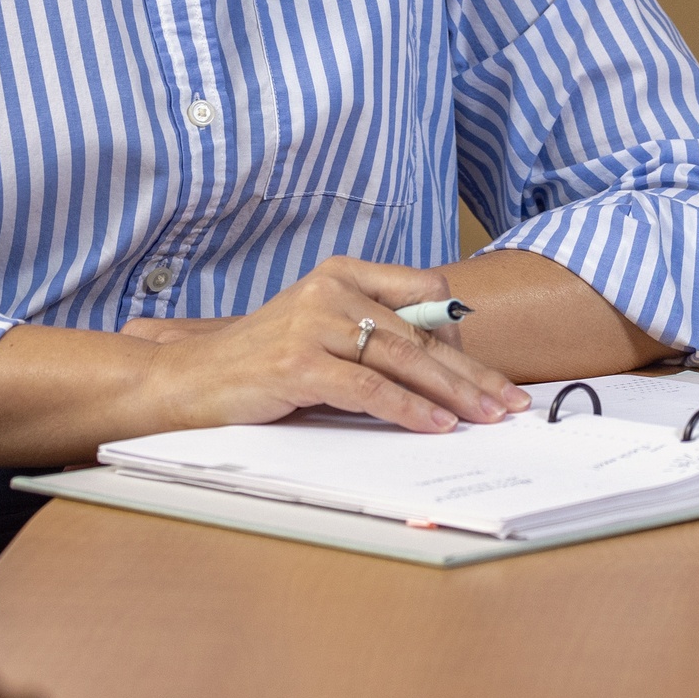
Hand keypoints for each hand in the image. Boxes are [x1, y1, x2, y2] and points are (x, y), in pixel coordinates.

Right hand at [122, 255, 527, 436]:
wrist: (189, 381)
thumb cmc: (259, 364)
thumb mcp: (320, 333)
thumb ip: (371, 336)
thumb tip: (443, 369)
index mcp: (341, 272)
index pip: (426, 292)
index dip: (461, 334)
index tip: (487, 372)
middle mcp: (330, 288)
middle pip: (422, 331)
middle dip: (472, 373)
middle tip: (509, 402)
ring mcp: (313, 323)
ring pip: (404, 358)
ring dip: (453, 394)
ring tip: (485, 418)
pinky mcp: (298, 363)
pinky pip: (370, 388)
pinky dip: (409, 410)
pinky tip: (436, 425)